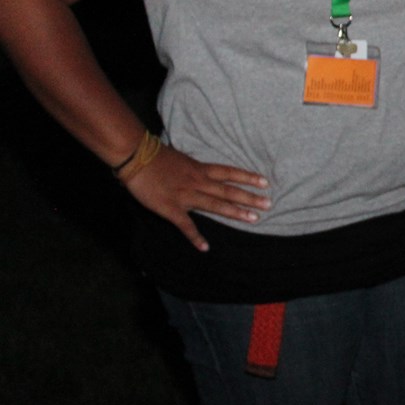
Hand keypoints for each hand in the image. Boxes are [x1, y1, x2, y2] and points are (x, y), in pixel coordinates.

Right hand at [122, 146, 269, 251]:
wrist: (136, 158)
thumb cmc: (156, 156)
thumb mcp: (182, 158)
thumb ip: (193, 168)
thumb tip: (202, 171)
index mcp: (200, 169)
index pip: (230, 173)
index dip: (248, 177)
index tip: (265, 182)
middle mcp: (198, 182)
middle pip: (229, 190)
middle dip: (250, 198)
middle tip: (269, 204)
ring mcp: (186, 196)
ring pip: (216, 205)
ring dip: (235, 212)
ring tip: (253, 220)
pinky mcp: (171, 208)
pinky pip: (186, 225)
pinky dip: (195, 237)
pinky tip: (205, 247)